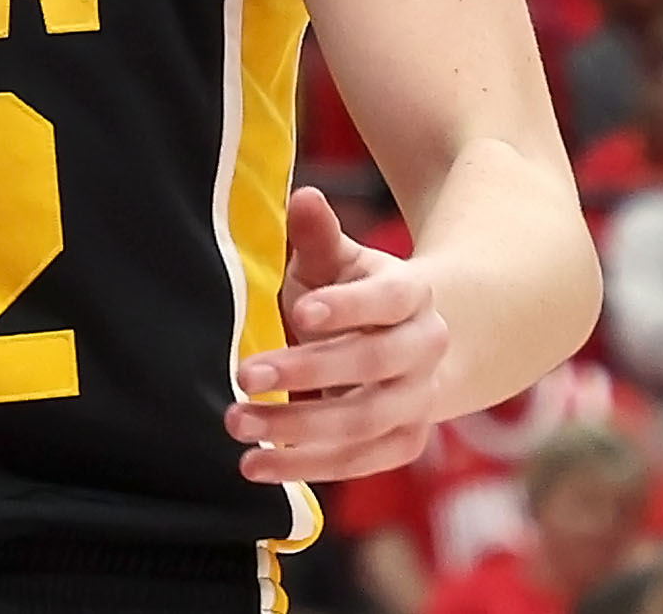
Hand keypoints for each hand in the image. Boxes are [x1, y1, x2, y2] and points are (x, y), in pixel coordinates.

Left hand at [229, 187, 448, 482]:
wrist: (408, 346)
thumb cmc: (351, 294)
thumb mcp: (335, 262)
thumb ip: (319, 235)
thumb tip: (304, 196)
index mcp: (413, 295)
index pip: (388, 300)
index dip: (348, 306)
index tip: (299, 311)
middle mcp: (425, 350)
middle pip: (374, 364)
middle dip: (309, 370)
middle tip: (244, 374)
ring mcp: (419, 402)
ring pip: (364, 422)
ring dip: (299, 428)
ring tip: (236, 423)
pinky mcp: (404, 443)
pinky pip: (359, 462)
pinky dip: (307, 465)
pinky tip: (257, 464)